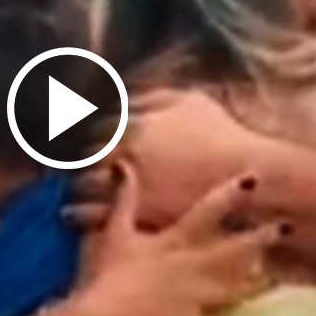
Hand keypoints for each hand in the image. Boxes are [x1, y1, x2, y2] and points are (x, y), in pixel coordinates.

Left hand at [68, 88, 259, 229]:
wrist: (251, 182)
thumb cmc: (223, 137)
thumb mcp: (191, 101)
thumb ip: (153, 95)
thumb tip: (125, 96)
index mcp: (136, 123)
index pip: (95, 126)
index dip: (85, 132)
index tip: (79, 136)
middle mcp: (126, 154)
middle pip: (83, 156)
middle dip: (73, 160)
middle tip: (64, 165)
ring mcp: (128, 189)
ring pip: (81, 187)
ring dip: (72, 187)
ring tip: (66, 191)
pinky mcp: (134, 220)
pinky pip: (89, 218)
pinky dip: (76, 215)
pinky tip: (71, 214)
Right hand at [71, 163, 280, 315]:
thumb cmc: (108, 275)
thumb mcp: (115, 232)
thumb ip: (124, 198)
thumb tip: (123, 164)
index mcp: (175, 242)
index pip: (208, 211)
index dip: (232, 194)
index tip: (255, 179)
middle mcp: (193, 267)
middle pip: (235, 251)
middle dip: (261, 238)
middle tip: (286, 228)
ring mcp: (197, 298)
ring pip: (236, 290)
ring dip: (257, 285)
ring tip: (276, 280)